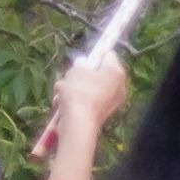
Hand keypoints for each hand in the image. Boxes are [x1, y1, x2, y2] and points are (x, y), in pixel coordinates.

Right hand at [47, 48, 127, 165]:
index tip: (81, 60)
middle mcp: (118, 86)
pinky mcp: (100, 115)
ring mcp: (111, 102)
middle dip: (80, 75)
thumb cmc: (79, 92)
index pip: (108, 55)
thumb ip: (79, 65)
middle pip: (97, 74)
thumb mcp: (76, 71)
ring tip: (61, 93)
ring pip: (89, 89)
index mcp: (116, 72)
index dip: (94, 55)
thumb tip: (82, 64)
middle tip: (69, 78)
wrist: (78, 124)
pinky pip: (87, 103)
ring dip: (72, 89)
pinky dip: (75, 102)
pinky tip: (60, 105)